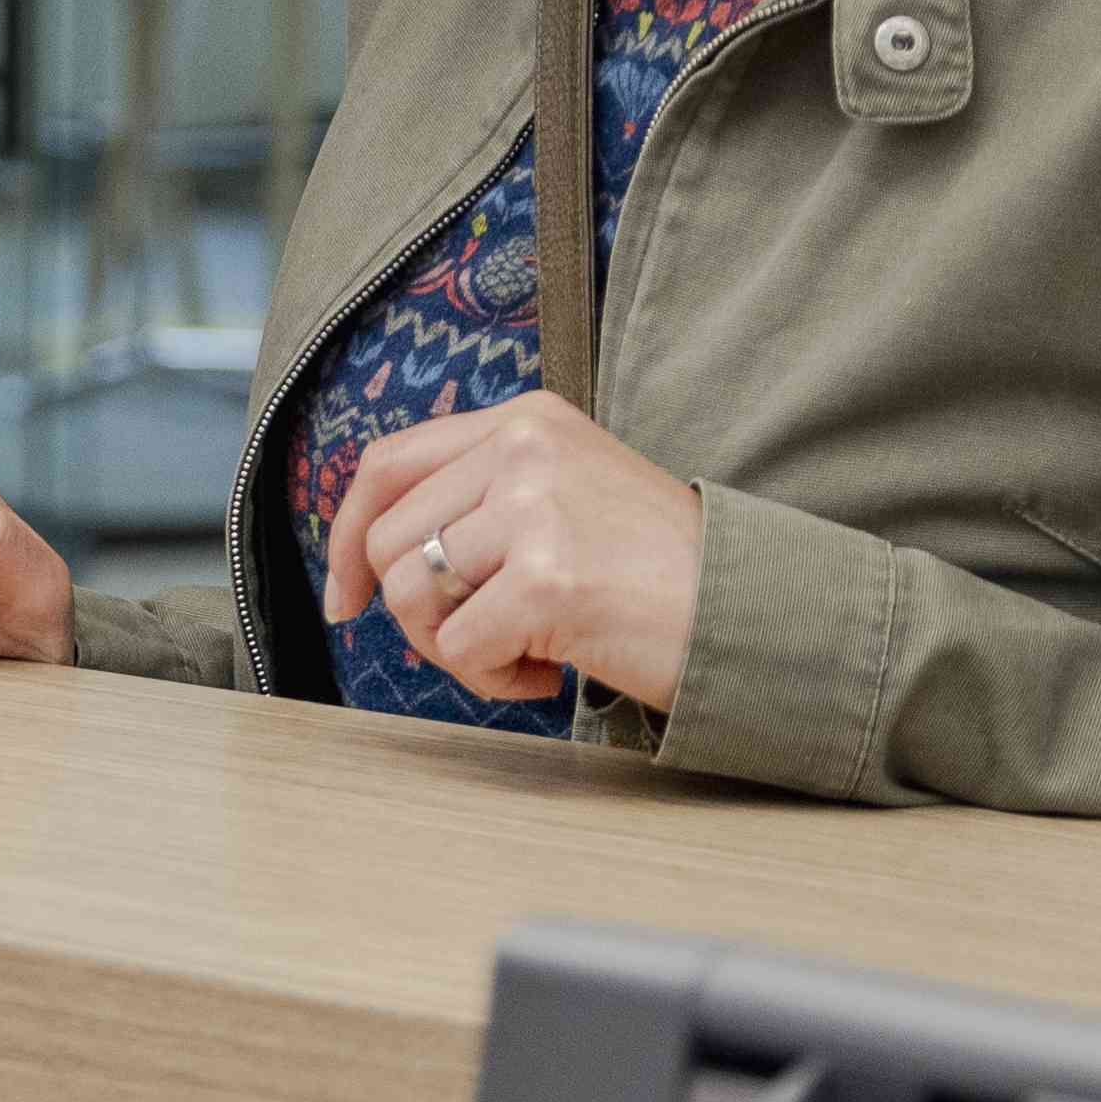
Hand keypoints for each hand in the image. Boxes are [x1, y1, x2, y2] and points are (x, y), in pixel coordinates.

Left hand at [320, 392, 703, 711]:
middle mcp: (524, 449)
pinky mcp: (548, 580)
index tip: (345, 598)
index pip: (387, 464)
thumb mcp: (567, 493)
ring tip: (523, 653)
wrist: (755, 611)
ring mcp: (536, 510)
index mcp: (525, 421)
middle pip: (387, 540)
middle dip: (414, 613)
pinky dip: (493, 680)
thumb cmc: (656, 572)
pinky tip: (549, 673)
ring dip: (456, 649)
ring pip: (413, 597)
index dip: (345, 538)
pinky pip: (461, 649)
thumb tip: (370, 554)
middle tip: (477, 640)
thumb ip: (481, 497)